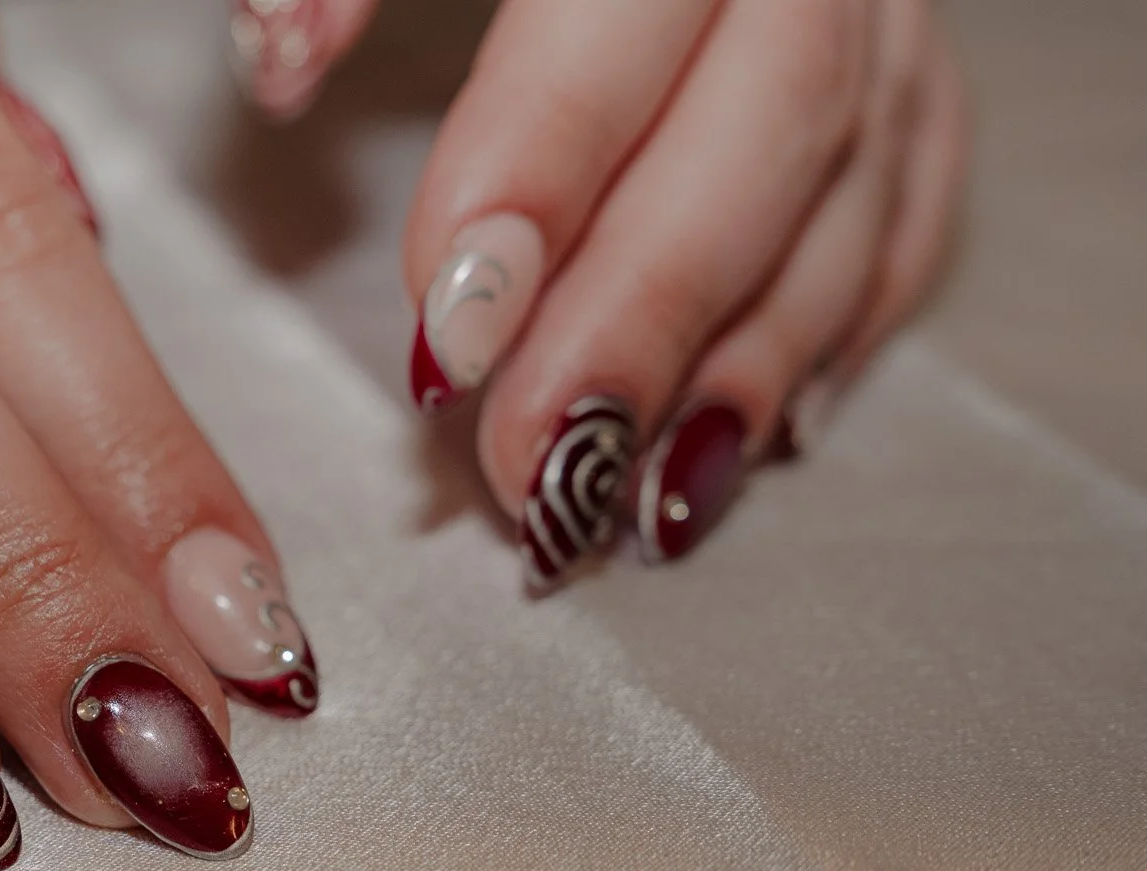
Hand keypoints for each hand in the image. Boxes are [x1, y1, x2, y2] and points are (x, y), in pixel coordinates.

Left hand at [230, 0, 967, 588]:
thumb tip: (276, 55)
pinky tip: (762, 428)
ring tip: (627, 498)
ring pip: (848, 182)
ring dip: (739, 362)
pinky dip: (837, 324)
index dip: (542, 180)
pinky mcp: (916, 57)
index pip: (622, 18)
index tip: (449, 334)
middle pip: (765, 124)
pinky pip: (914, 197)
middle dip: (641, 321)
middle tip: (533, 465)